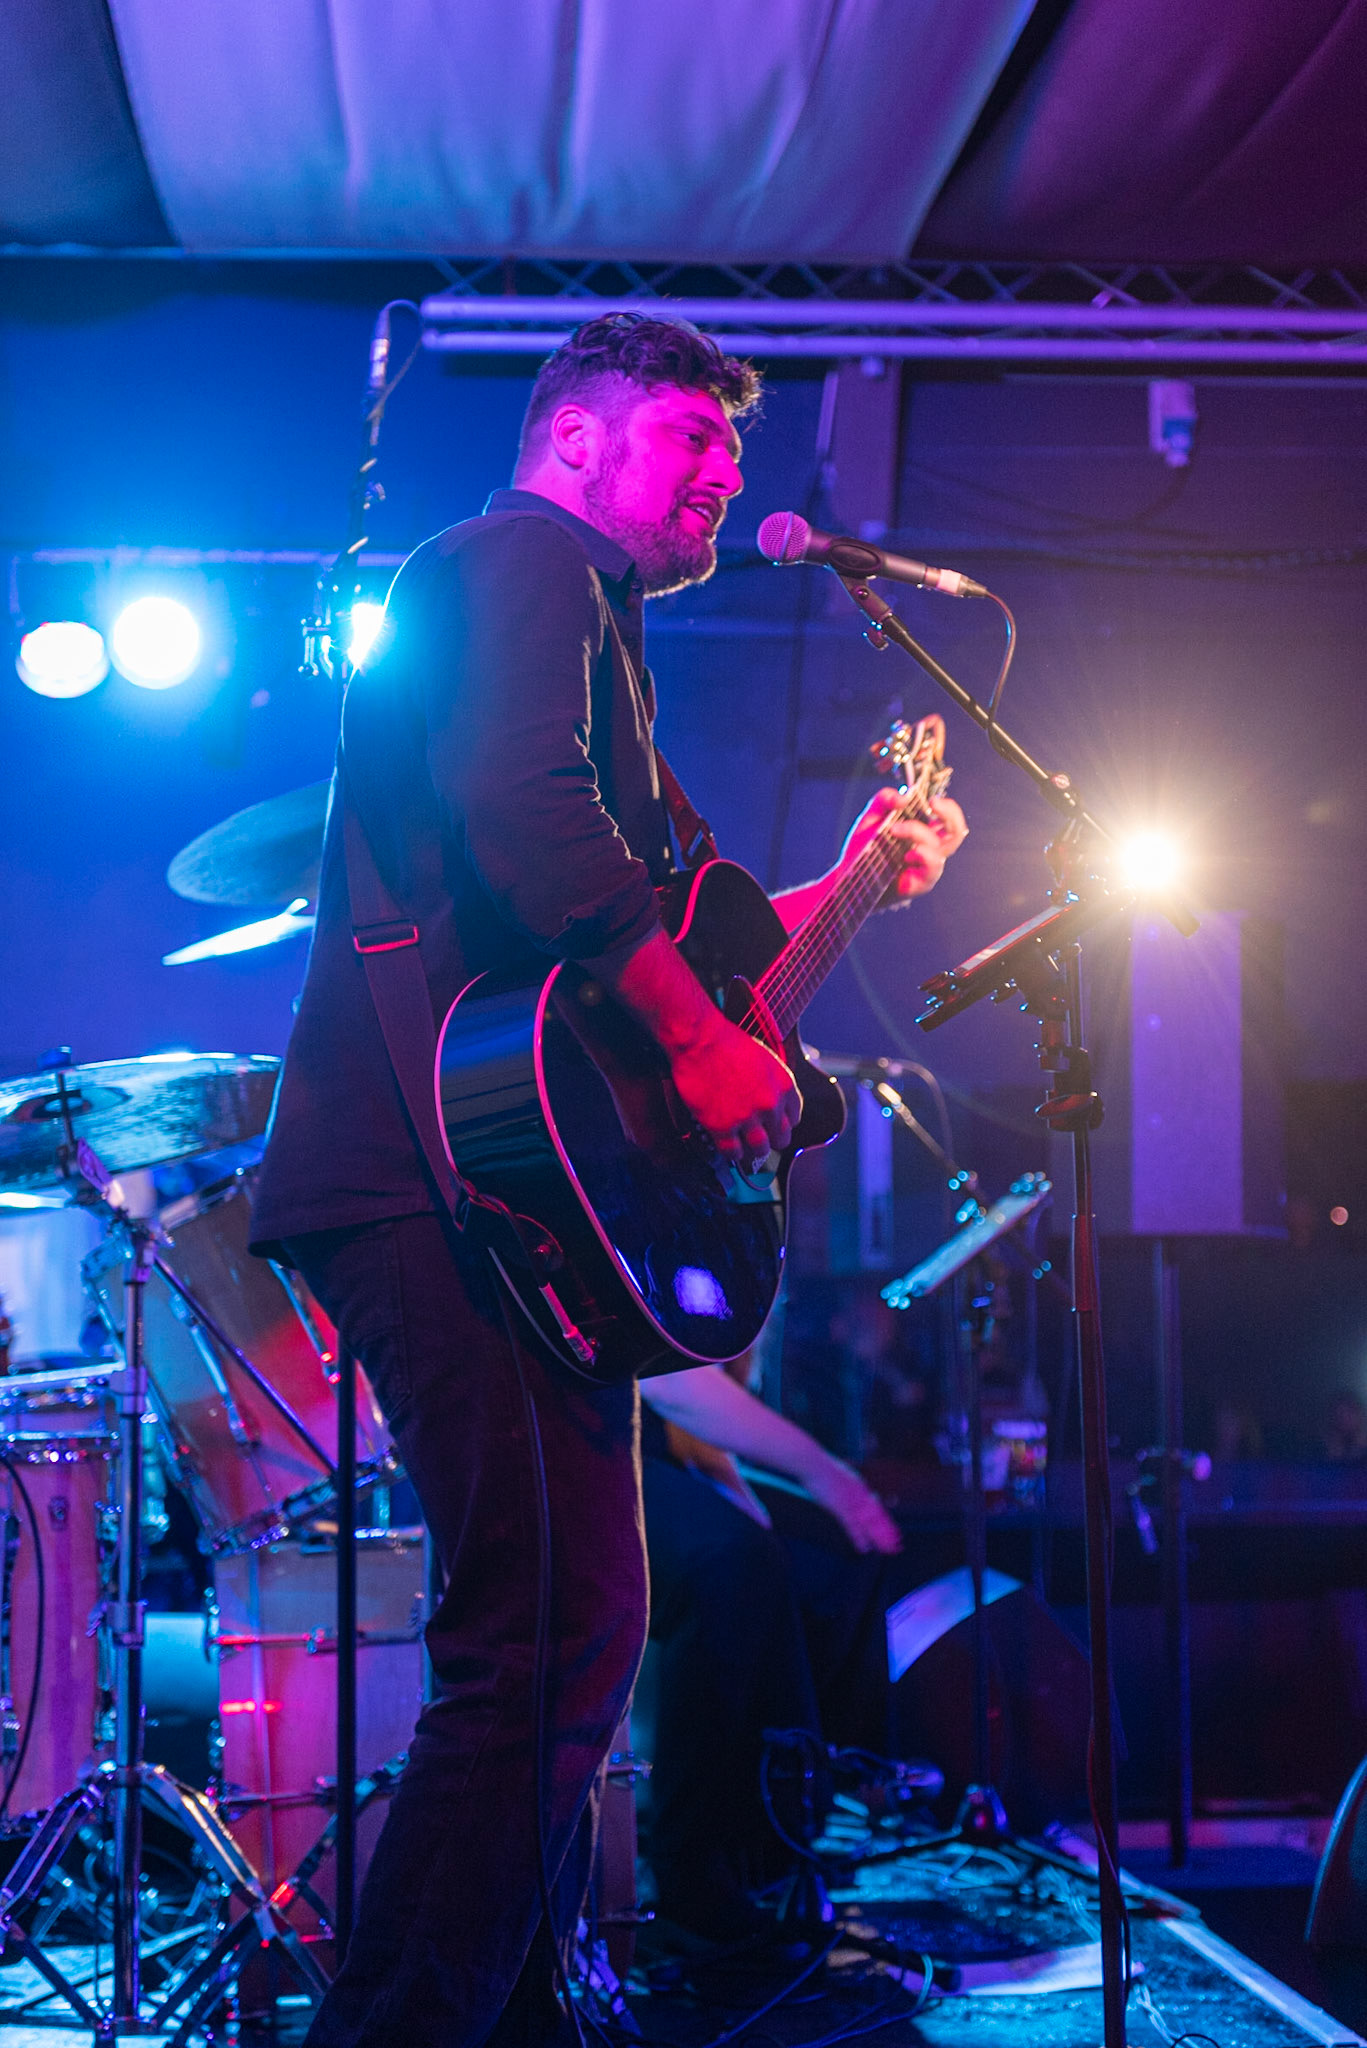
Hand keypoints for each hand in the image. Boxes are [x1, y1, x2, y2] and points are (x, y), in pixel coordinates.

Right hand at [668, 1015, 801, 1162]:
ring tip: (743, 1146)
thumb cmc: (727, 1043)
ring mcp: (747, 1117)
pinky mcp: (722, 1126)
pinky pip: (732, 1153)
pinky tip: (727, 1147)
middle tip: (759, 1139)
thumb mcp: (764, 1058)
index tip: (772, 1125)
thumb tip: (772, 1101)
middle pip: (781, 1138)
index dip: (781, 1123)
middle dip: (770, 1139)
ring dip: (752, 1150)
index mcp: (784, 1085)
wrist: (700, 1040)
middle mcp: (770, 1104)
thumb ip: (772, 1083)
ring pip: (760, 1149)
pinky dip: (731, 1153)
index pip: (793, 1118)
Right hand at [804, 1455, 901, 1553]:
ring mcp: (851, 1502)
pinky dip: (860, 1539)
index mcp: (859, 1486)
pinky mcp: (841, 1508)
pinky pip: (853, 1527)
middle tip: (896, 1547)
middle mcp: (859, 1494)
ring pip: (868, 1524)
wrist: (812, 1462)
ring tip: (886, 1551)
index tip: (894, 1532)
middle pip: (876, 1518)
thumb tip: (843, 1483)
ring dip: (878, 1539)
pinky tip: (864, 1549)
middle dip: (886, 1534)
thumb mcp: (836, 1472)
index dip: (885, 1521)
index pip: (876, 1507)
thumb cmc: (819, 1466)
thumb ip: (843, 1481)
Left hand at [839, 788, 967, 908]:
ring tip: (894, 829)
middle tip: (932, 803)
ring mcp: (928, 867)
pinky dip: (923, 855)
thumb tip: (904, 797)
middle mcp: (931, 849)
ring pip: (941, 847)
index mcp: (924, 831)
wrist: (850, 874)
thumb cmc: (865, 846)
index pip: (950, 818)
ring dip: (918, 832)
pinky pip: (933, 867)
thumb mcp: (872, 816)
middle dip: (950, 814)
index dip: (948, 807)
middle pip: (957, 832)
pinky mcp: (922, 883)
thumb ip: (885, 799)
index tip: (932, 800)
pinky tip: (907, 854)